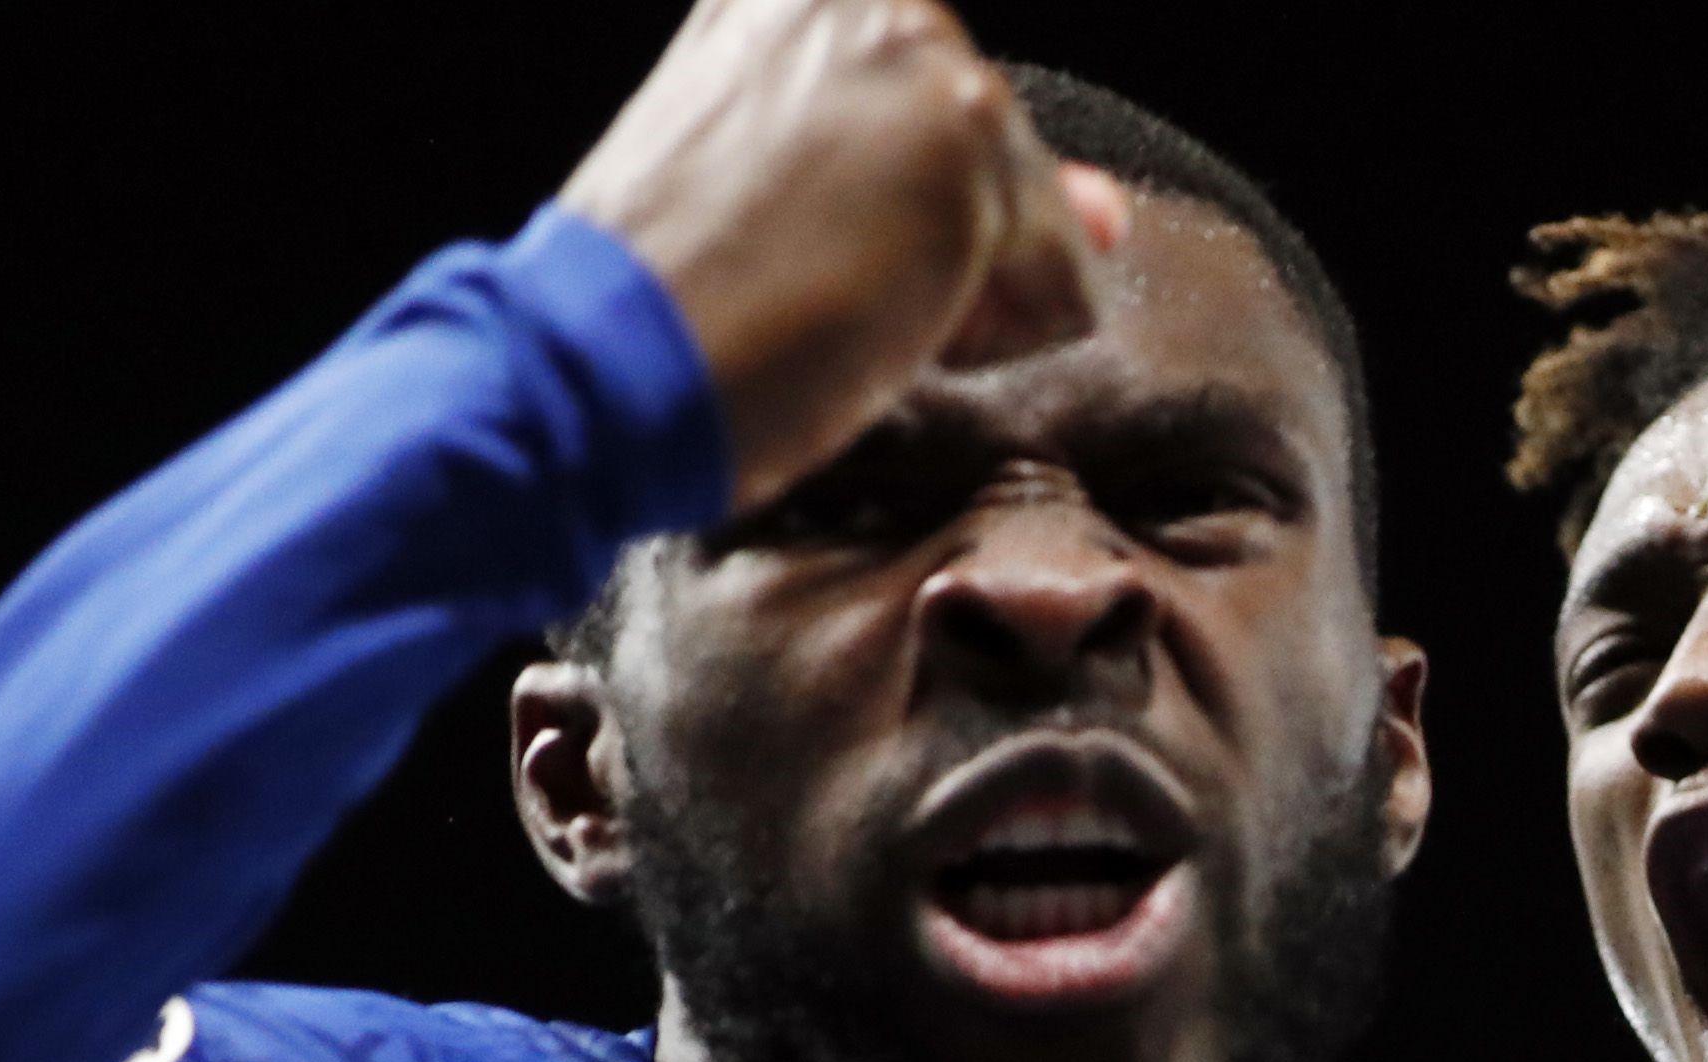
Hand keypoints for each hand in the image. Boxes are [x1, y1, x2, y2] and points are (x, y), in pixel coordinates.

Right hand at [558, 0, 1129, 511]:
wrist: (596, 358)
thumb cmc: (678, 292)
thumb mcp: (808, 195)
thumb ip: (953, 169)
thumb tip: (1111, 210)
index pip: (943, 114)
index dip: (896, 203)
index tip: (812, 229)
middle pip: (999, 163)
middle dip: (939, 244)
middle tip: (803, 264)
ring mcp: (924, 57)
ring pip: (1037, 226)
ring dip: (959, 296)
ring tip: (828, 292)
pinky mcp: (969, 141)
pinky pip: (1067, 289)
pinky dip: (990, 340)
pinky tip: (871, 324)